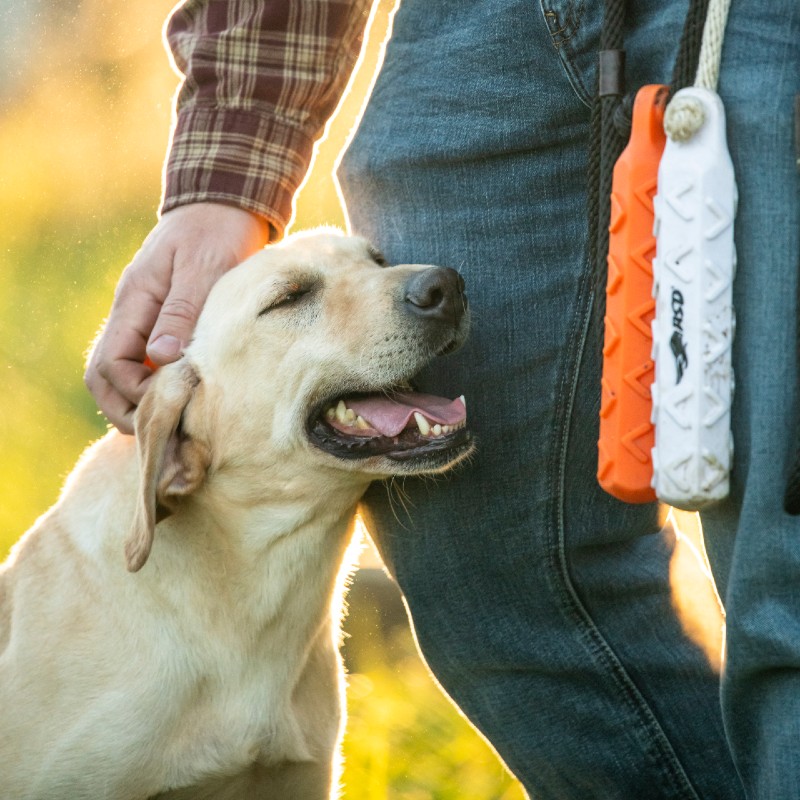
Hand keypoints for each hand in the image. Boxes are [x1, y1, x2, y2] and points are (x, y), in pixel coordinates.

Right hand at [85, 202, 269, 433]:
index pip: (111, 364)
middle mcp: (133, 314)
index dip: (136, 393)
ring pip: (124, 374)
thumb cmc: (218, 232)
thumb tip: (161, 358)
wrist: (227, 205)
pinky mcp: (167, 322)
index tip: (172, 402)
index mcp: (134, 301)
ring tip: (177, 419)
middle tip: (166, 427)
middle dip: (128, 408)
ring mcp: (147, 319)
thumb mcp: (204, 269)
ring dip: (143, 400)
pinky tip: (187, 398)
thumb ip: (182, 312)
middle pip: (106, 377)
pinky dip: (160, 385)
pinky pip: (149, 363)